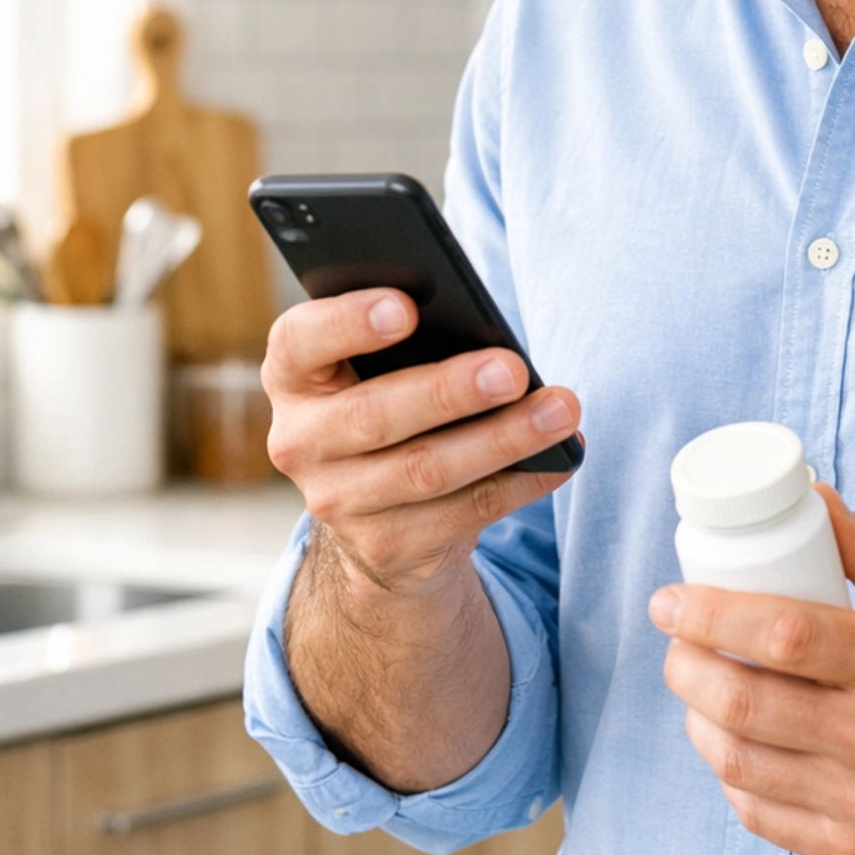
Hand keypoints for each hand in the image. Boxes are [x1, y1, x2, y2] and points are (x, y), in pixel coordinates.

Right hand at [264, 287, 581, 598]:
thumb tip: (485, 335)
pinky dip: (519, 484)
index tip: (406, 307)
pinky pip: (462, 514)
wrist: (379, 514)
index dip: (347, 322)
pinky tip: (559, 459)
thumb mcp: (381, 368)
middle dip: (449, 391)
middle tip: (513, 369)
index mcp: (295, 376)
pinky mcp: (384, 548)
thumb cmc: (395, 401)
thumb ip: (410, 342)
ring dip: (502, 439)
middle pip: (374, 415)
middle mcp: (300, 441)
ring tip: (559, 411)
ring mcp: (337, 502)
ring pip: (427, 470)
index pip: (301, 341)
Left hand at [649, 488, 854, 854]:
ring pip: (741, 764)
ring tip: (697, 689)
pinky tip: (734, 746)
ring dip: (698, 720)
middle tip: (675, 642)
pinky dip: (731, 778)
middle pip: (745, 703)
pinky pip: (763, 816)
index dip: (710, 615)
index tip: (669, 601)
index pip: (782, 636)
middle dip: (685, 666)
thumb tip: (808, 499)